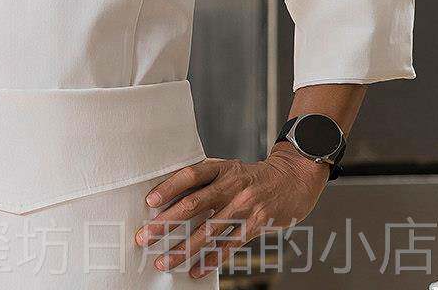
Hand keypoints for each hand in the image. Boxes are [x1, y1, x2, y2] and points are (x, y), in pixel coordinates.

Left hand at [133, 147, 328, 277]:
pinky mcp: (256, 225)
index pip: (190, 175)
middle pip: (194, 205)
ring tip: (164, 261)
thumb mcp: (228, 168)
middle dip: (167, 223)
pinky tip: (195, 270)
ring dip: (184, 248)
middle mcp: (231, 185)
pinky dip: (211, 260)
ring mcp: (245, 207)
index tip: (150, 202)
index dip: (169, 188)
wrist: (292, 180)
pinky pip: (229, 246)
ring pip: (209, 231)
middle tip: (145, 236)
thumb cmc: (250, 176)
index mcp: (220, 167)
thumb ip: (204, 180)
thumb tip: (170, 197)